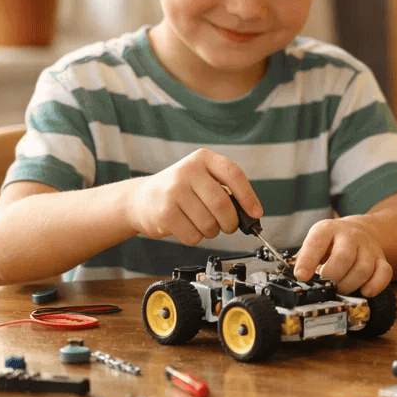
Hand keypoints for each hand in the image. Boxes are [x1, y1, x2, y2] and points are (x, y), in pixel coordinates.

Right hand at [128, 148, 260, 245]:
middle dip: (231, 222)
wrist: (140, 199)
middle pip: (222, 203)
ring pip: (208, 223)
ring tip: (206, 226)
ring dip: (213, 231)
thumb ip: (225, 189)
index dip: (249, 196)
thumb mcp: (202, 178)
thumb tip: (251, 214)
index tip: (256, 213)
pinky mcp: (164, 213)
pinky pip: (193, 235)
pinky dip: (197, 238)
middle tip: (229, 226)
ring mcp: (173, 191)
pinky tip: (189, 229)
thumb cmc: (180, 191)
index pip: (234, 174)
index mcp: (203, 159)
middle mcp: (187, 171)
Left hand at [293, 216, 392, 295]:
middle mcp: (350, 235)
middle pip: (344, 257)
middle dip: (332, 277)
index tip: (301, 276)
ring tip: (340, 289)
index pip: (317, 242)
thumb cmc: (331, 243)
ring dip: (349, 285)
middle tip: (325, 286)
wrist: (359, 230)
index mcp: (327, 229)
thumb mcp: (314, 243)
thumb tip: (294, 280)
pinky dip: (375, 286)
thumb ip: (305, 259)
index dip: (308, 261)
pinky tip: (364, 291)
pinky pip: (384, 273)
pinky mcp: (381, 259)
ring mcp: (368, 247)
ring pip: (364, 268)